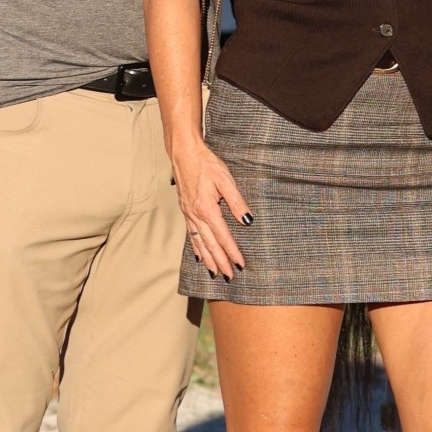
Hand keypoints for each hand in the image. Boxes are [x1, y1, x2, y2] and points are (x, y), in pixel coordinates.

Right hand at [173, 137, 251, 279]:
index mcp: (207, 209)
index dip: (233, 252)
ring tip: (214, 273)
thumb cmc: (206, 164)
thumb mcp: (226, 180)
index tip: (241, 265)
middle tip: (229, 277)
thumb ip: (237, 202)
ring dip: (207, 259)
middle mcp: (196, 215)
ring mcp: (189, 214)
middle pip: (210, 244)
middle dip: (220, 262)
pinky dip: (196, 247)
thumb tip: (247, 221)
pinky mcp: (185, 210)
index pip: (223, 237)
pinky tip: (199, 256)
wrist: (184, 154)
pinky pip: (191, 234)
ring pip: (199, 242)